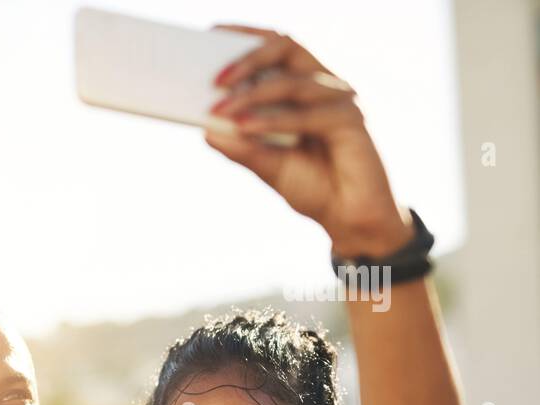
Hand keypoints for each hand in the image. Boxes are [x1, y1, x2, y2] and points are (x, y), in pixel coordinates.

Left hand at [204, 24, 413, 255]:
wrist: (348, 218)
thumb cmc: (311, 185)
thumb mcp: (265, 165)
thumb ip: (239, 145)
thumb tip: (206, 128)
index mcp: (303, 88)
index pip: (277, 47)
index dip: (247, 36)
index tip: (212, 33)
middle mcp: (323, 86)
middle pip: (288, 48)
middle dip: (249, 58)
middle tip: (215, 79)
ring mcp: (339, 101)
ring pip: (293, 82)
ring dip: (253, 96)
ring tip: (222, 111)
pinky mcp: (351, 121)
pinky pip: (308, 114)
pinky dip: (274, 120)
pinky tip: (246, 127)